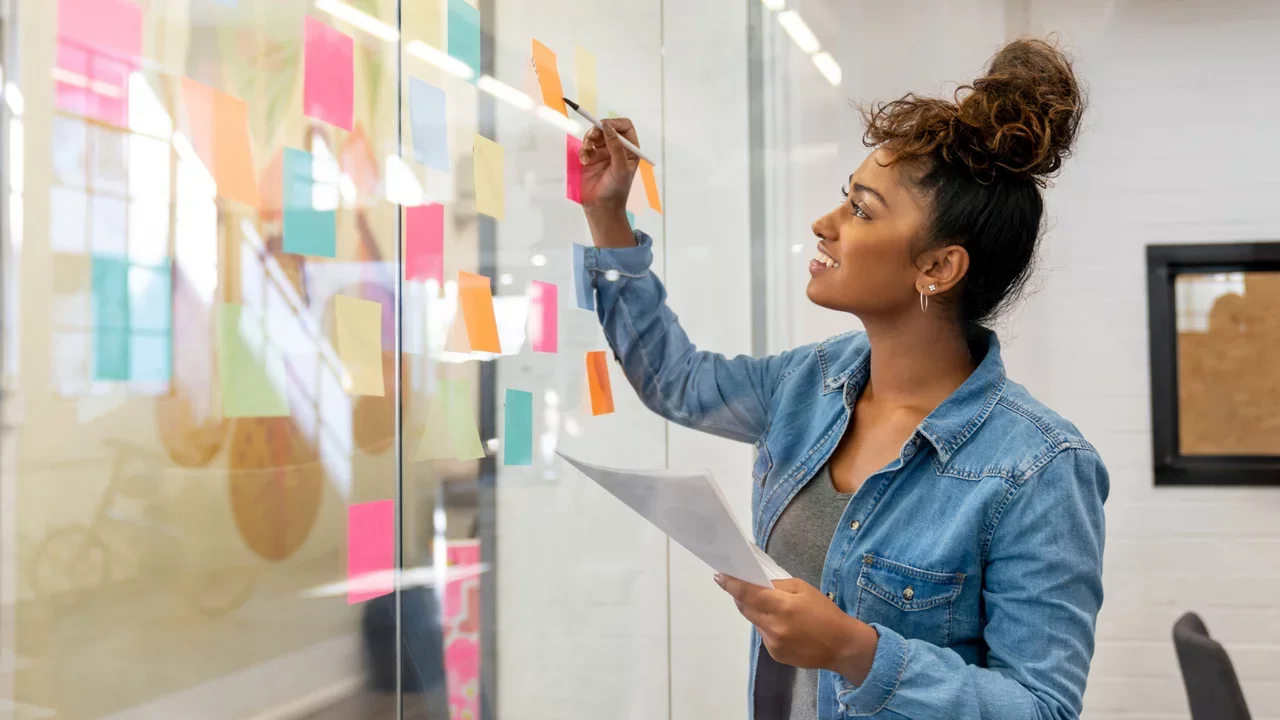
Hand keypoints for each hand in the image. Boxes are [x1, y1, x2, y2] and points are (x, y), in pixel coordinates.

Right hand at [578, 117, 639, 213]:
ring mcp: (603, 153)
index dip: (615, 123)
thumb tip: (608, 127)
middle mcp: (616, 148)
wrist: (601, 207)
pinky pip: (585, 147)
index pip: (624, 127)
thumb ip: (616, 147)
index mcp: (629, 150)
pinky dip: (583, 151)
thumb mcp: (620, 168)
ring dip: (589, 139)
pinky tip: (584, 161)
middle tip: (592, 136)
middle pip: (607, 128)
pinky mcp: (590, 159)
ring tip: (587, 150)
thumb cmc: (616, 190)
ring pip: (594, 135)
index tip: (604, 126)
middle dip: (598, 130)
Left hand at [715, 574, 878, 683]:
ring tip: (771, 606)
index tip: (719, 576)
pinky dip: (767, 625)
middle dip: (741, 596)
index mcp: (782, 606)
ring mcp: (773, 643)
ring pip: (754, 621)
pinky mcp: (775, 654)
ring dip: (756, 611)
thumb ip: (778, 586)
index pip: (747, 593)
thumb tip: (756, 584)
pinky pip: (763, 634)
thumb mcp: (803, 589)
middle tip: (739, 585)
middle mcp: (773, 626)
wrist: (842, 646)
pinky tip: (783, 624)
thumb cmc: (825, 613)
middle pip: (745, 608)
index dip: (731, 584)